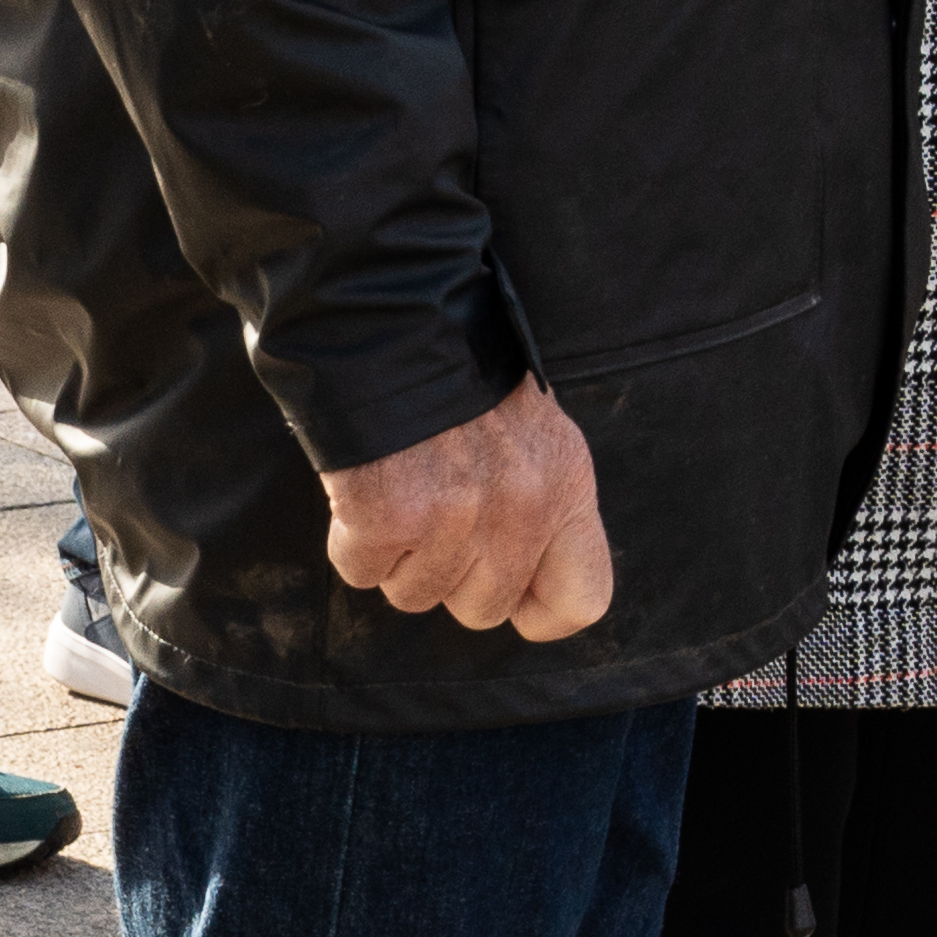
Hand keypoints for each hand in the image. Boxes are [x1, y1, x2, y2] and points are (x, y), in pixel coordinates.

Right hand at [320, 377, 611, 639]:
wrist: (393, 325)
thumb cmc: (463, 384)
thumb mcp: (535, 438)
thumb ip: (541, 506)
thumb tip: (528, 586)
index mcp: (566, 486)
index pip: (583, 599)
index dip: (539, 609)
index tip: (511, 591)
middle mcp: (520, 508)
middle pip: (483, 610)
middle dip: (452, 576)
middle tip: (436, 514)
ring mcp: (455, 516)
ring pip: (416, 596)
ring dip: (399, 555)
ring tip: (404, 488)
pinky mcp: (388, 517)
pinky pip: (362, 572)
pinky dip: (353, 540)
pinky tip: (368, 488)